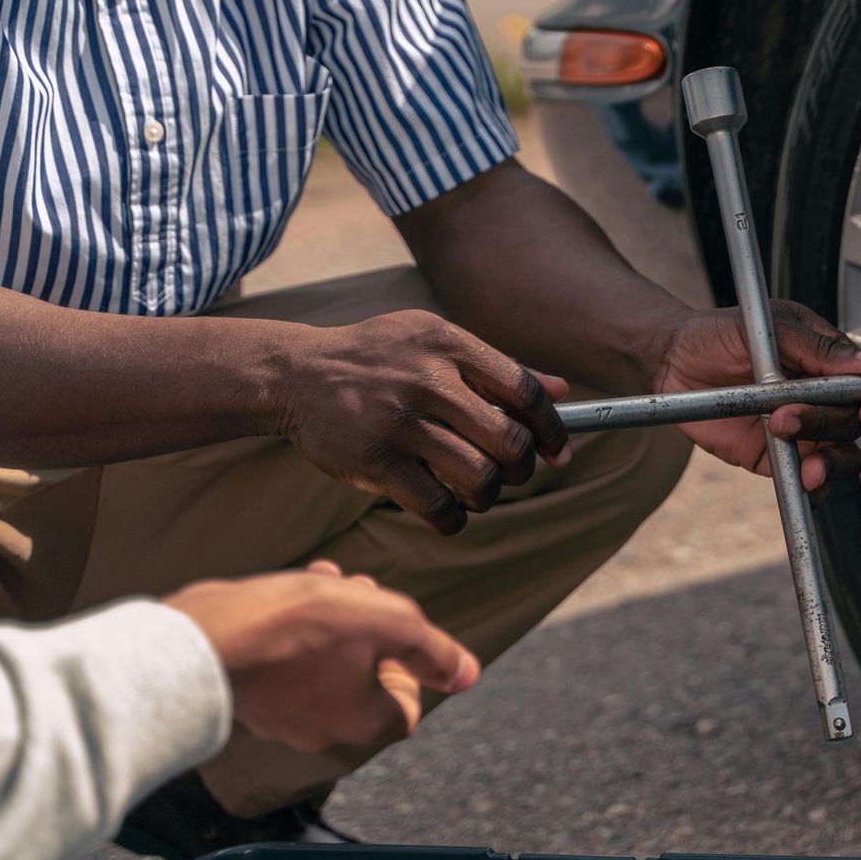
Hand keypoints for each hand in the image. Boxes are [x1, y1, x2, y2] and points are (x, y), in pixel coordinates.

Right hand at [164, 560, 478, 753]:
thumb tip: (469, 674)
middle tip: (362, 590)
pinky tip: (291, 587)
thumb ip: (433, 649)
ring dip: (336, 617)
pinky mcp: (246, 692)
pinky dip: (296, 625)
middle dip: (371, 629)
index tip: (394, 634)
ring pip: (324, 663)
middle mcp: (320, 730)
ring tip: (328, 577)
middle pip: (366, 680)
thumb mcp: (387, 622)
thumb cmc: (299, 628)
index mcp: (361, 722)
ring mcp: (278, 715)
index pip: (408, 706)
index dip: (411, 666)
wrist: (202, 639)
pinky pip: (285, 661)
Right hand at [274, 311, 570, 533]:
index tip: (557, 451)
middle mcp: (428, 380)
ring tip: (477, 491)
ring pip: (480, 477)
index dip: (551, 428)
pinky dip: (453, 518)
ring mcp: (401, 422)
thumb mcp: (435, 341)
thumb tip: (563, 390)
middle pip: (509, 441)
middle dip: (521, 468)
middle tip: (510, 474)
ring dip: (488, 496)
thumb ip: (498, 366)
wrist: (297, 374)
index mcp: (449, 345)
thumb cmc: (378, 358)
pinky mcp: (376, 461)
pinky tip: (448, 510)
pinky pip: (438, 506)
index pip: (525, 391)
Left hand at [651, 302, 860, 497]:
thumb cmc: (720, 334)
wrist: (674, 361)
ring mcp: (802, 432)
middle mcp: (822, 400)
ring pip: (840, 457)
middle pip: (854, 424)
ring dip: (828, 463)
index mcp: (830, 364)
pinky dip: (814, 493)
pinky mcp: (777, 458)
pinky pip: (807, 481)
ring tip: (803, 464)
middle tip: (789, 416)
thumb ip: (819, 348)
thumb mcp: (771, 329)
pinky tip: (805, 487)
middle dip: (830, 424)